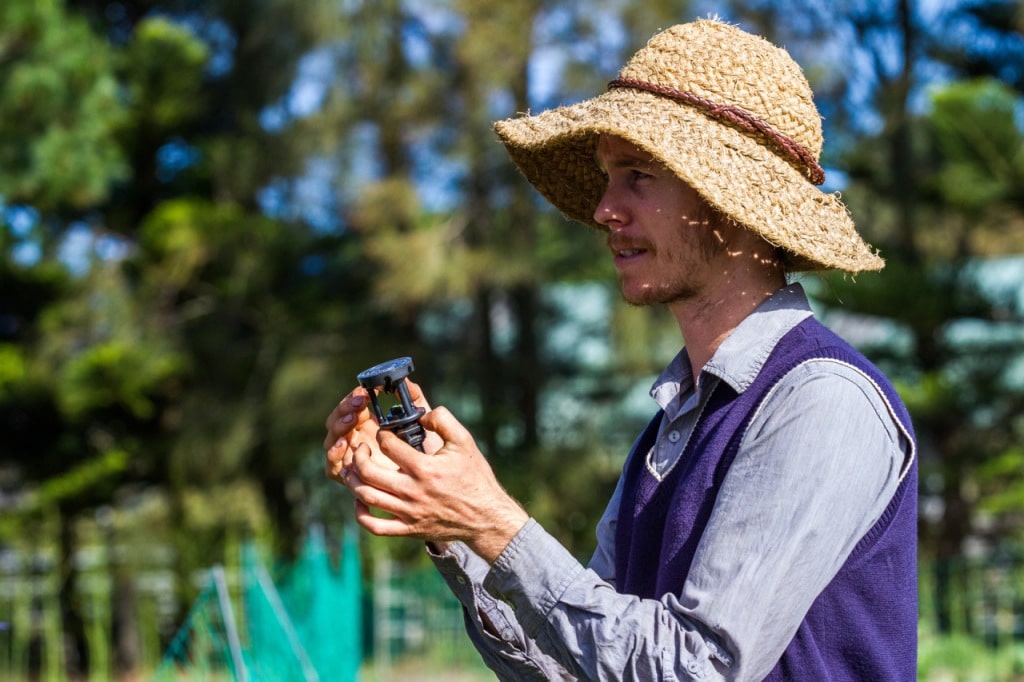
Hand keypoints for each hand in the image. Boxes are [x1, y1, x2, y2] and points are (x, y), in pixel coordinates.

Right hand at [323, 379, 439, 484]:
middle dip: (344, 409)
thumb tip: (405, 380)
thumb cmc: (425, 450)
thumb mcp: (419, 422)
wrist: (431, 482)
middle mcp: (355, 439)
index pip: (350, 407)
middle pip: (337, 421)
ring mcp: (350, 457)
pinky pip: (333, 466)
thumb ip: (413, 400)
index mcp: (367, 423)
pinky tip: (345, 444)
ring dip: (339, 427)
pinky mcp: (349, 477)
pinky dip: (334, 454)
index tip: (363, 392)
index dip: (353, 398)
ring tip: (352, 420)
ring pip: (333, 440)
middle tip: (358, 404)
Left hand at [345, 406, 528, 563]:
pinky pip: (375, 527)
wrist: (485, 516)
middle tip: (361, 449)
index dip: (382, 434)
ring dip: (353, 481)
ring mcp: (408, 513)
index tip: (384, 433)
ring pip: (367, 497)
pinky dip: (361, 514)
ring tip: (354, 470)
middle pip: (368, 472)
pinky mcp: (408, 529)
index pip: (387, 445)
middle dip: (358, 456)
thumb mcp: (464, 441)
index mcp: (424, 468)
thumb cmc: (475, 477)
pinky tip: (361, 500)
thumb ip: (443, 420)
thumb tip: (422, 414)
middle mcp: (412, 491)